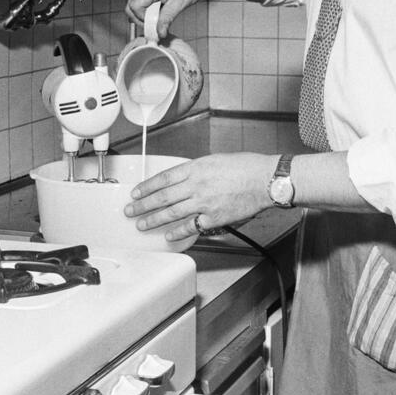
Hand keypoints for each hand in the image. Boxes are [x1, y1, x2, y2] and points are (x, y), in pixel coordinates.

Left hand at [124, 153, 274, 240]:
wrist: (265, 179)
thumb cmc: (246, 166)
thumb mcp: (215, 159)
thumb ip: (197, 169)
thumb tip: (184, 179)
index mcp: (196, 167)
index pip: (164, 178)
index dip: (147, 186)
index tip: (136, 192)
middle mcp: (196, 185)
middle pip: (162, 196)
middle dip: (143, 204)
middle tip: (130, 210)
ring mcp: (204, 202)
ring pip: (172, 212)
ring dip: (153, 219)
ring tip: (141, 224)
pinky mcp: (214, 218)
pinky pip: (191, 226)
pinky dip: (177, 231)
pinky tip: (168, 234)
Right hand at [126, 0, 213, 38]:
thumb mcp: (179, 5)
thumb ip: (166, 20)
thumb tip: (158, 33)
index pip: (135, 6)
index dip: (142, 19)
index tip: (154, 25)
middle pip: (131, 4)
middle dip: (140, 17)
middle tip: (155, 24)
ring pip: (134, 1)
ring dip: (144, 12)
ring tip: (159, 15)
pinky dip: (146, 6)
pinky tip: (158, 8)